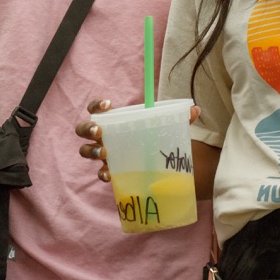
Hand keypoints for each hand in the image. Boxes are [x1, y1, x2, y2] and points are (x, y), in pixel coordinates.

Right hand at [75, 100, 202, 183]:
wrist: (157, 163)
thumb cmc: (154, 138)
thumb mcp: (166, 127)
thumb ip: (180, 119)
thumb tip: (196, 109)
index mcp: (114, 120)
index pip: (97, 109)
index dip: (97, 105)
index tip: (108, 104)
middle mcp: (104, 136)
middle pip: (83, 130)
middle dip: (88, 129)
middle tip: (100, 132)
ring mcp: (104, 155)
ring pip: (85, 151)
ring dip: (91, 151)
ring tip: (104, 153)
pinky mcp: (110, 172)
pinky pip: (100, 173)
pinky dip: (103, 174)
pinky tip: (110, 175)